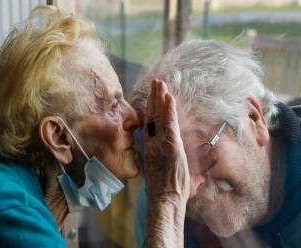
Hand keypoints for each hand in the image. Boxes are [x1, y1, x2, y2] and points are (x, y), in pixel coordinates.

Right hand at [144, 79, 189, 203]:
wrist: (164, 200)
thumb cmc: (165, 189)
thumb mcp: (160, 169)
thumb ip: (160, 155)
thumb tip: (163, 149)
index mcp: (151, 147)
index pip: (150, 123)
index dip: (151, 109)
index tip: (152, 97)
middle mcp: (152, 142)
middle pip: (152, 116)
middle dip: (153, 98)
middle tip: (155, 82)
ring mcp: (160, 143)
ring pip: (159, 117)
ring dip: (160, 98)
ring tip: (160, 83)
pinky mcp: (169, 146)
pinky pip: (168, 124)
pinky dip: (168, 110)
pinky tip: (169, 98)